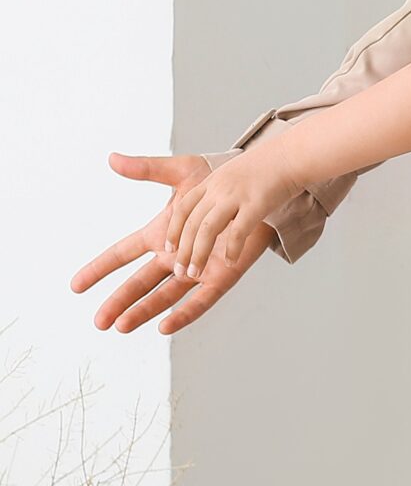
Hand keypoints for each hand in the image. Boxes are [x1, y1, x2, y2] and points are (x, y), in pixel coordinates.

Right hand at [71, 153, 275, 334]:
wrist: (259, 188)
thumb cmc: (221, 182)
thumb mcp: (181, 173)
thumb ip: (147, 170)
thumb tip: (113, 158)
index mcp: (162, 234)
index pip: (123, 253)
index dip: (100, 268)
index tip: (76, 286)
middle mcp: (177, 255)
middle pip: (140, 282)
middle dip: (119, 301)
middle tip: (99, 321)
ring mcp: (199, 266)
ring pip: (165, 295)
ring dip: (144, 310)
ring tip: (122, 326)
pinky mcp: (222, 274)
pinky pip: (201, 299)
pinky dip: (184, 312)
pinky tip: (165, 326)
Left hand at [167, 152, 304, 278]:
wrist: (294, 153)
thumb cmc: (272, 164)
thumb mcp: (236, 171)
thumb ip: (223, 190)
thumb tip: (215, 209)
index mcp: (213, 181)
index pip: (183, 208)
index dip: (174, 229)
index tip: (170, 248)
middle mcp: (219, 189)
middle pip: (191, 223)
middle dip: (183, 250)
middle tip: (180, 270)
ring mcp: (236, 196)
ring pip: (206, 229)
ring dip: (198, 254)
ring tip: (194, 273)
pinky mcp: (256, 203)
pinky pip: (238, 231)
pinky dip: (231, 249)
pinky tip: (230, 262)